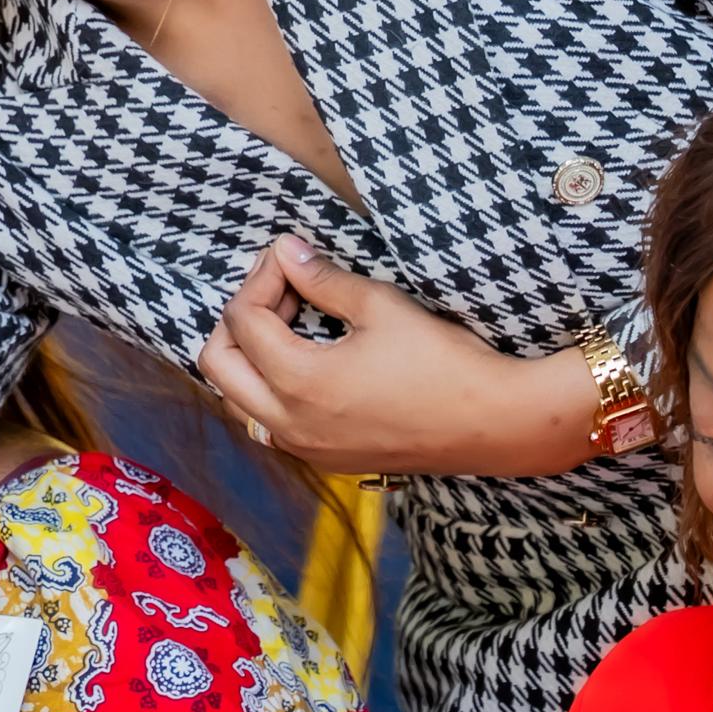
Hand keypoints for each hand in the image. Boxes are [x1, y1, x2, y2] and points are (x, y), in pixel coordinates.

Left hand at [196, 237, 588, 476]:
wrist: (494, 423)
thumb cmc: (444, 362)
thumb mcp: (381, 307)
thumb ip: (323, 279)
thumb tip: (286, 252)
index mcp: (299, 382)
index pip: (243, 319)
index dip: (260, 277)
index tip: (289, 256)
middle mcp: (290, 424)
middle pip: (218, 365)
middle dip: (237, 318)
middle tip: (277, 290)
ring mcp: (306, 449)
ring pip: (238, 400)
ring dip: (248, 357)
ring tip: (290, 323)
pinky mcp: (327, 459)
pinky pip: (269, 424)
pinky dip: (268, 389)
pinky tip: (305, 362)